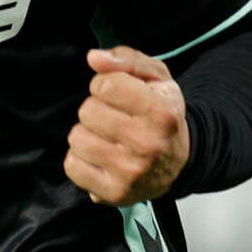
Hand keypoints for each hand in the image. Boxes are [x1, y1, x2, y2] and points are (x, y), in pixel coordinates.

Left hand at [65, 47, 190, 206]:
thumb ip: (126, 59)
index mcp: (161, 111)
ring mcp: (131, 172)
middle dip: (96, 110)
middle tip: (115, 118)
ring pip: (77, 138)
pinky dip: (81, 159)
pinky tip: (100, 157)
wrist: (179, 163)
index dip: (105, 85)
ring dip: (87, 134)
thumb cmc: (161, 114)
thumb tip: (93, 57)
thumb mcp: (156, 78)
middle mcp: (148, 144)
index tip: (118, 94)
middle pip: (87, 111)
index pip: (104, 85)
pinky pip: (72, 166)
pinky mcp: (114, 193)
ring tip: (108, 138)